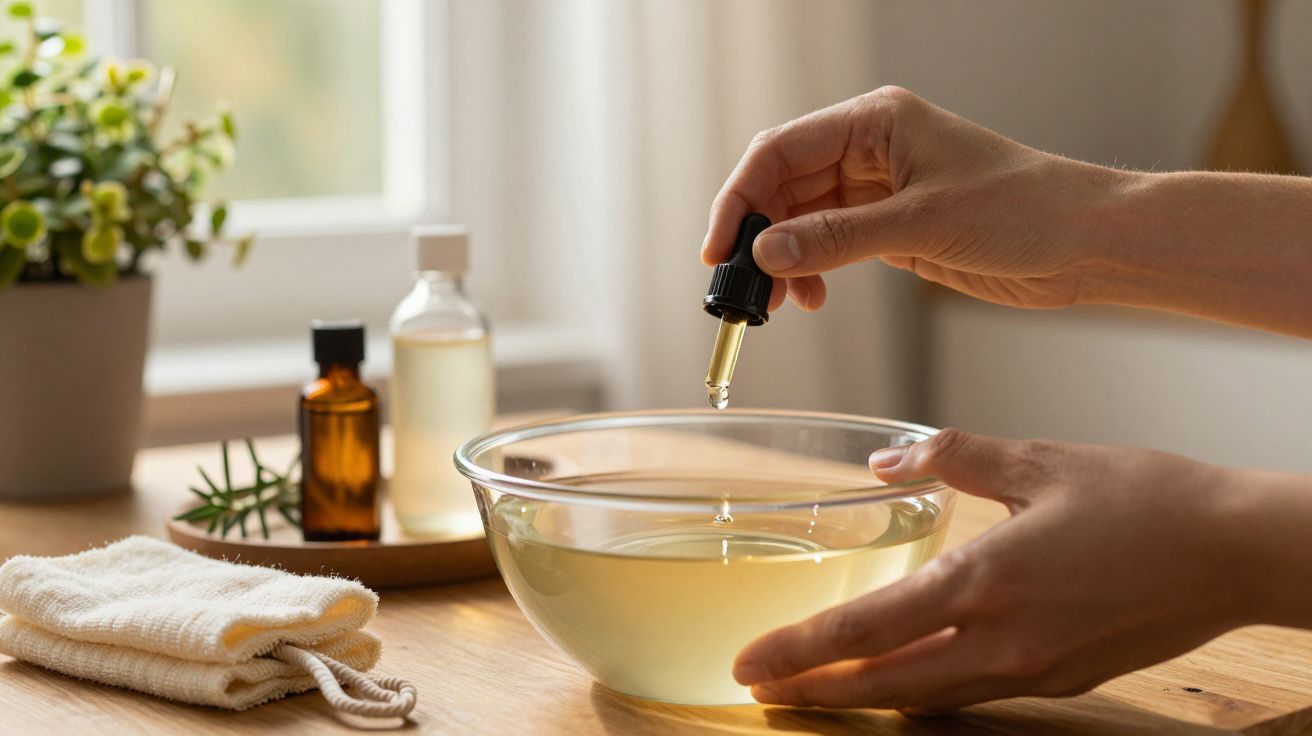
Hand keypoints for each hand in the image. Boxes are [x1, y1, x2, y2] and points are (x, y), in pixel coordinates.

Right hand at [702, 86, 1131, 311]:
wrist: (1085, 242)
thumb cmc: (1024, 208)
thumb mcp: (922, 222)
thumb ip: (836, 237)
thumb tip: (764, 251)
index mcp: (875, 122)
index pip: (780, 151)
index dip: (740, 198)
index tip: (720, 250)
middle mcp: (870, 149)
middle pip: (782, 186)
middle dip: (757, 236)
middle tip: (742, 289)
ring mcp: (878, 190)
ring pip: (800, 220)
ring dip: (780, 260)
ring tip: (776, 305)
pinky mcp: (890, 227)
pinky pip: (827, 245)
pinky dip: (809, 271)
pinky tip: (809, 298)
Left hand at [731, 429, 1309, 710]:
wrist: (1234, 551)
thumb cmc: (1142, 498)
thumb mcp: (1037, 459)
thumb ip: (951, 456)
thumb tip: (887, 460)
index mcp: (984, 579)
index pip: (865, 629)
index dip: (799, 651)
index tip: (749, 664)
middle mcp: (1000, 640)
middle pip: (882, 683)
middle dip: (815, 691)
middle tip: (760, 692)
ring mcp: (1032, 671)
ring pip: (925, 698)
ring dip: (864, 698)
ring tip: (816, 690)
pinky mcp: (1061, 680)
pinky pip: (972, 696)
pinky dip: (924, 693)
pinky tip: (904, 682)